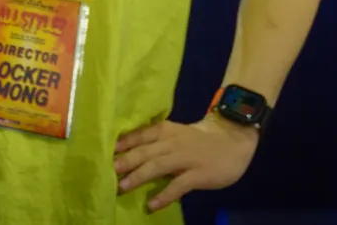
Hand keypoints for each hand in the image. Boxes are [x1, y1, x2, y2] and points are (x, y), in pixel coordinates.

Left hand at [114, 114, 258, 211]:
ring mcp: (186, 158)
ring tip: (122, 187)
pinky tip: (152, 204)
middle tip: (107, 171)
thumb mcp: (175, 133)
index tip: (103, 151)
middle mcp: (172, 142)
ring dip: (138, 177)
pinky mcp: (199, 174)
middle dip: (125, 162)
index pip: (140, 135)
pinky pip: (178, 185)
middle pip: (144, 151)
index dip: (122, 144)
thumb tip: (128, 153)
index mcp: (165, 131)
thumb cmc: (199, 139)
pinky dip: (164, 195)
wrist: (233, 138)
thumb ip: (156, 141)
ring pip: (157, 166)